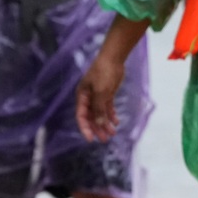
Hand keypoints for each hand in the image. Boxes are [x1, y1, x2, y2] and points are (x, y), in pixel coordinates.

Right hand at [76, 16, 148, 141]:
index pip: (81, 116)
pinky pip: (107, 108)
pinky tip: (116, 122)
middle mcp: (88, 98)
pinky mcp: (106, 94)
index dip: (85, 128)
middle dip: (97, 128)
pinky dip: (111, 115)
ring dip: (105, 124)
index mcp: (82, 97)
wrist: (113, 58)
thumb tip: (100, 124)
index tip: (90, 139)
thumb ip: (99, 108)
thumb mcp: (101, 92)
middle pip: (91, 117)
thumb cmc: (103, 72)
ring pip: (100, 114)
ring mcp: (97, 96)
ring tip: (113, 133)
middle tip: (104, 139)